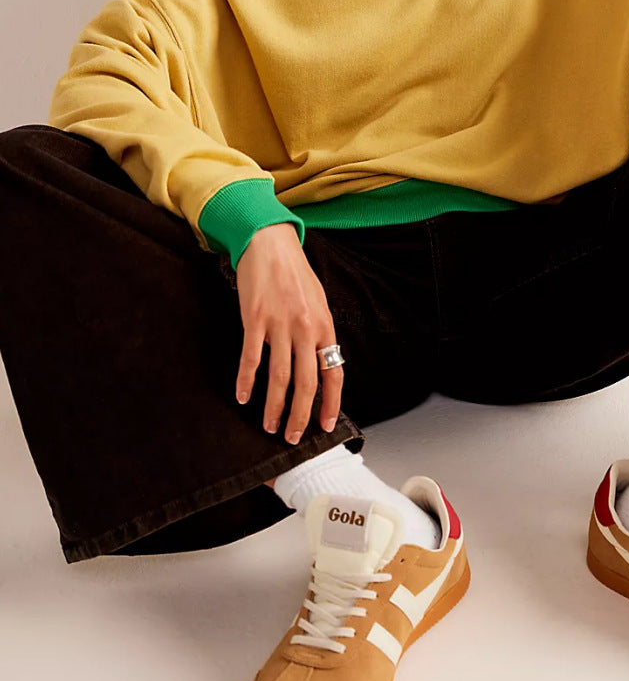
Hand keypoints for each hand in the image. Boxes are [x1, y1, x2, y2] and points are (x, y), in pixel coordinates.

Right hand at [233, 222, 342, 443]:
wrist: (269, 243)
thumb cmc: (294, 273)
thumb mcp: (317, 302)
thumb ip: (317, 333)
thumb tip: (319, 364)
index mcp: (324, 326)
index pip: (333, 373)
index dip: (330, 403)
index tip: (325, 425)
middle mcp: (305, 329)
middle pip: (306, 383)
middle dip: (300, 415)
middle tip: (292, 437)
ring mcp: (279, 325)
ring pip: (279, 378)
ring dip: (274, 407)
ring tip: (269, 425)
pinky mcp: (254, 319)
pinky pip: (251, 358)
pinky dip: (246, 381)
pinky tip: (243, 396)